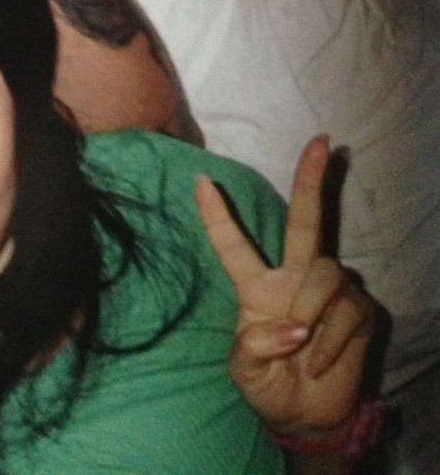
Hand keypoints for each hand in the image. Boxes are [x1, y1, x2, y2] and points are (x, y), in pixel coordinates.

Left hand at [194, 135, 376, 442]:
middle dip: (311, 180)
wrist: (307, 417)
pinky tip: (320, 363)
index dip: (216, 215)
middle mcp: (293, 279)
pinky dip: (331, 342)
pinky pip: (346, 312)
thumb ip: (254, 348)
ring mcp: (329, 292)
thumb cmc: (269, 386)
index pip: (232, 245)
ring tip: (302, 351)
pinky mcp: (359, 312)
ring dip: (312, 314)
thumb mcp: (245, 372)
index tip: (199, 180)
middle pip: (304, 220)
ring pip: (324, 275)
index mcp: (256, 288)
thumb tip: (292, 326)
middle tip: (319, 141)